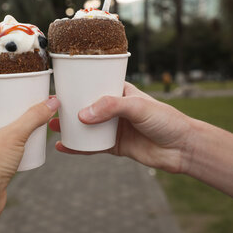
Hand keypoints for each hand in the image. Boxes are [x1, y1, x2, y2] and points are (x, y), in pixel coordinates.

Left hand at [0, 89, 59, 228]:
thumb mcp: (14, 135)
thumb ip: (33, 117)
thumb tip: (52, 101)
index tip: (3, 82)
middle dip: (5, 106)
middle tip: (24, 100)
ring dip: (11, 127)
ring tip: (30, 120)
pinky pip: (1, 150)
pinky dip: (14, 146)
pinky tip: (29, 145)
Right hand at [49, 82, 192, 173]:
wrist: (182, 149)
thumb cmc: (166, 120)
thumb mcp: (138, 107)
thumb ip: (111, 107)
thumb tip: (82, 115)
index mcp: (121, 92)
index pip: (96, 84)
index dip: (79, 84)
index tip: (60, 85)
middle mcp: (116, 109)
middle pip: (87, 106)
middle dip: (69, 107)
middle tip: (50, 108)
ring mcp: (115, 128)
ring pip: (87, 127)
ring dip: (70, 127)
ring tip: (51, 126)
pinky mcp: (115, 146)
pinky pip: (92, 146)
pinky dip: (78, 147)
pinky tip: (63, 147)